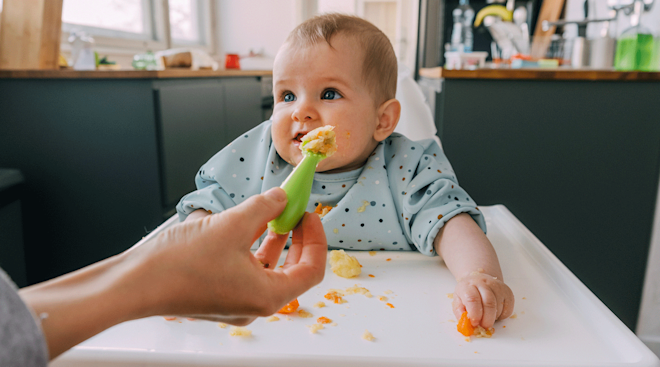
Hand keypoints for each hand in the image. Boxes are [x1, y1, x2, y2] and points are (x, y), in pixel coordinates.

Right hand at [128, 187, 327, 325]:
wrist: (133, 284)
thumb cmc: (180, 264)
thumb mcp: (231, 225)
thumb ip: (264, 208)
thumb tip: (282, 198)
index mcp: (267, 296)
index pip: (312, 270)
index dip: (316, 239)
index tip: (309, 215)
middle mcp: (255, 305)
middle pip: (293, 270)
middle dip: (296, 238)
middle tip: (294, 212)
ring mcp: (236, 302)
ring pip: (268, 269)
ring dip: (273, 240)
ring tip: (272, 214)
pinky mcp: (219, 296)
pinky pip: (247, 271)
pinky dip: (252, 248)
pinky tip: (246, 226)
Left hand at [452, 272, 513, 328]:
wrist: (479, 279)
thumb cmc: (468, 293)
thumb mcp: (458, 300)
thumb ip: (459, 312)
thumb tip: (465, 324)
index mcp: (468, 285)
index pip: (472, 299)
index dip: (474, 314)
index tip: (474, 324)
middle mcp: (484, 283)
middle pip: (489, 303)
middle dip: (486, 320)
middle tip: (483, 326)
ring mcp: (498, 286)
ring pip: (499, 307)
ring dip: (493, 318)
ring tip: (486, 316)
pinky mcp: (508, 292)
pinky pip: (508, 309)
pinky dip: (502, 316)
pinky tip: (495, 313)